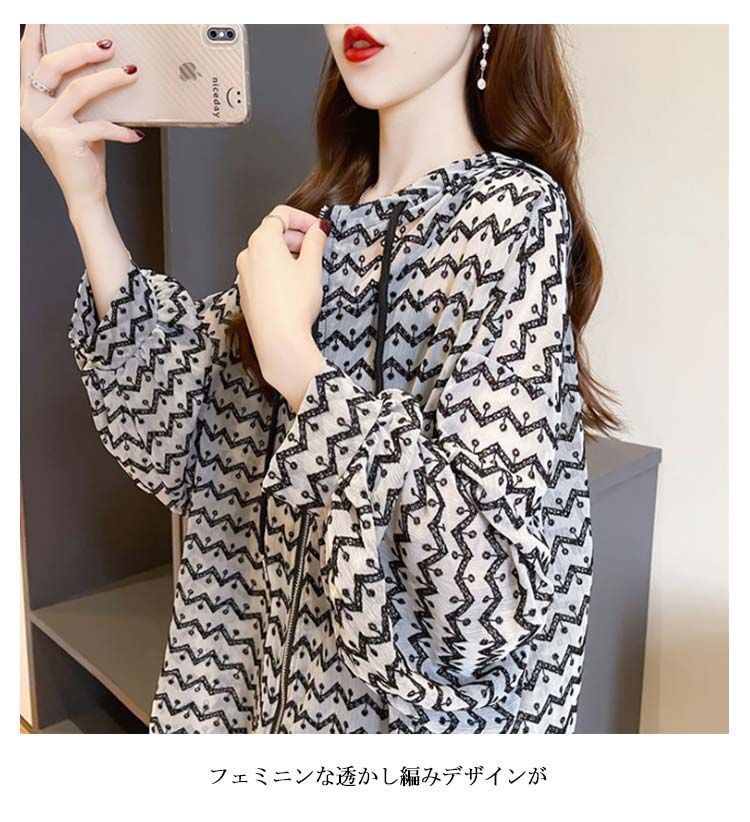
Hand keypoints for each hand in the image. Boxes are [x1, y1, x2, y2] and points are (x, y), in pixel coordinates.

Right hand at [20, 25, 142, 215]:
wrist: (84, 193)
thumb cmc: (83, 154)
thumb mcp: (77, 118)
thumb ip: (77, 93)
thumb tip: (102, 62)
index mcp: (28, 100)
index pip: (27, 58)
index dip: (34, 34)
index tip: (43, 15)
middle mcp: (30, 110)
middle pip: (51, 65)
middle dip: (82, 50)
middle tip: (109, 45)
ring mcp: (45, 126)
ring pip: (78, 90)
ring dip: (109, 79)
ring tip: (132, 73)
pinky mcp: (65, 141)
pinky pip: (99, 126)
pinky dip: (121, 130)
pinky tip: (135, 135)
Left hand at [236, 205, 328, 410]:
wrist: (278, 340)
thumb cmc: (292, 305)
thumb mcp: (311, 267)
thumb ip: (315, 242)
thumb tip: (317, 230)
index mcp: (262, 241)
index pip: (281, 215)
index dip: (303, 218)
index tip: (318, 228)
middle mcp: (248, 254)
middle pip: (273, 233)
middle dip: (296, 236)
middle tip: (317, 247)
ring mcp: (244, 274)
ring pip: (267, 253)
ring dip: (287, 254)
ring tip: (308, 269)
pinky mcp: (247, 292)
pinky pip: (262, 272)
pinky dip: (278, 270)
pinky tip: (294, 286)